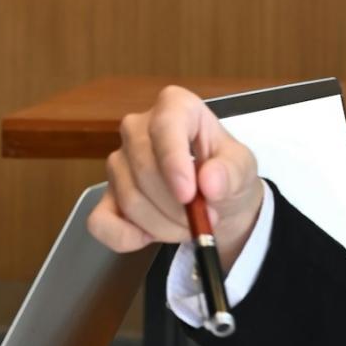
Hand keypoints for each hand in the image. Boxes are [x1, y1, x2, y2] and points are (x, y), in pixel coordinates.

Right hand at [86, 84, 263, 266]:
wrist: (217, 203)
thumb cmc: (226, 174)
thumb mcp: (243, 169)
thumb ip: (232, 172)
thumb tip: (210, 181)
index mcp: (175, 107)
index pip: (165, 125)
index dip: (173, 161)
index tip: (189, 194)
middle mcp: (138, 128)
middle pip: (144, 167)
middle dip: (177, 206)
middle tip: (206, 219)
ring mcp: (118, 162)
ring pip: (130, 199)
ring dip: (164, 225)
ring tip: (190, 224)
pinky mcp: (106, 195)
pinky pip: (102, 222)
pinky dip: (127, 237)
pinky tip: (150, 236)